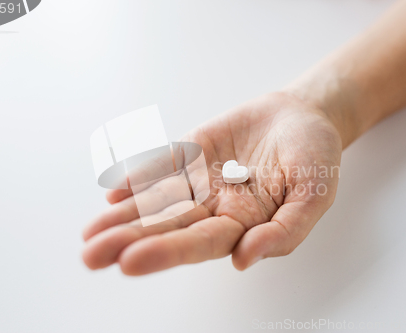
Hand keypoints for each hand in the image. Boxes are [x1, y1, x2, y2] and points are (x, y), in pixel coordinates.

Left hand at [82, 92, 341, 274]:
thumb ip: (285, 230)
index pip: (200, 242)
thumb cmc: (315, 158)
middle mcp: (215, 207)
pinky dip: (140, 178)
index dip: (167, 251)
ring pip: (158, 200)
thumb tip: (243, 259)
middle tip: (91, 256)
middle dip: (130, 240)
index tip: (130, 261)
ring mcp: (201, 180)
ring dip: (124, 216)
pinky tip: (114, 194)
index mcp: (243, 224)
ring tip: (90, 234)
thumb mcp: (314, 195)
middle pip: (169, 226)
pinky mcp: (192, 153)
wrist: (304, 115)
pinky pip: (163, 166)